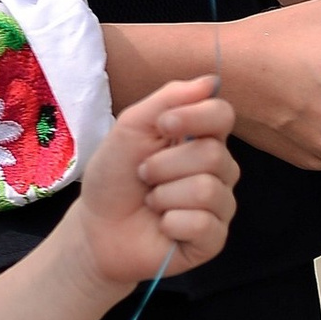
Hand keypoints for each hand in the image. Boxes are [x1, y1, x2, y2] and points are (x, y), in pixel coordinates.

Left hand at [75, 80, 238, 283]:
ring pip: (207, 190)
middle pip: (213, 154)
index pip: (223, 114)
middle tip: (144, 174)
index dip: (195, 116)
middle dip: (164, 165)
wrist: (97, 227)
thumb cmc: (115, 175)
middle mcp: (218, 169)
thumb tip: (211, 80)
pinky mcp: (213, 239)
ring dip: (164, 195)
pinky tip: (162, 225)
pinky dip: (171, 223)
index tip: (163, 125)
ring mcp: (219, 205)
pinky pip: (204, 224)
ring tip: (151, 201)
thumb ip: (169, 99)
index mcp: (201, 136)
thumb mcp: (132, 127)